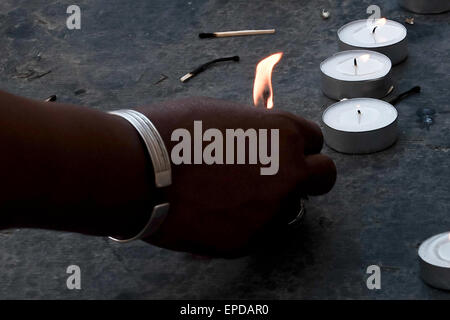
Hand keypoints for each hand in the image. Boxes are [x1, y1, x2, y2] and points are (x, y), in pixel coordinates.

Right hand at [135, 97, 335, 256]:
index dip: (299, 145)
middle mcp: (288, 172)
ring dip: (272, 201)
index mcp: (282, 133)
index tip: (284, 151)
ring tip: (232, 195)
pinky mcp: (249, 240)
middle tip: (280, 176)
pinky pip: (261, 230)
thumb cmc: (173, 131)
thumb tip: (264, 141)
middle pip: (324, 176)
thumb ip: (256, 131)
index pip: (316, 140)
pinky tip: (217, 212)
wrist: (139, 171)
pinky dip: (247, 223)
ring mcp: (271, 209)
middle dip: (308, 175)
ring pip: (290, 207)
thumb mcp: (222, 115)